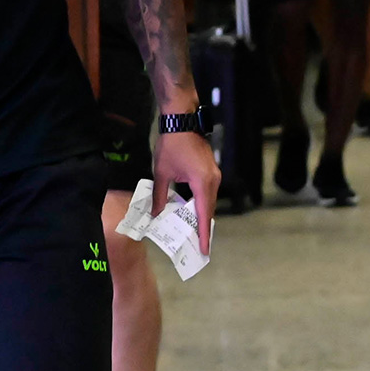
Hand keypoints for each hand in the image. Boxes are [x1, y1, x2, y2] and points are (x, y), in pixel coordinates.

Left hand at [153, 131, 220, 255]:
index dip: (203, 233)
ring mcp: (214, 174)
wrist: (181, 120)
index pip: (203, 214)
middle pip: (208, 210)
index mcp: (202, 183)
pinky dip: (201, 203)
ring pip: (208, 201)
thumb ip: (159, 195)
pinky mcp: (211, 170)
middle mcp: (213, 180)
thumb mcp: (161, 172)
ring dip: (201, 215)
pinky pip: (207, 192)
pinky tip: (191, 210)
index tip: (204, 250)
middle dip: (202, 227)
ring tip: (193, 231)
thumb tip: (155, 213)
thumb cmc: (171, 145)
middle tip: (197, 245)